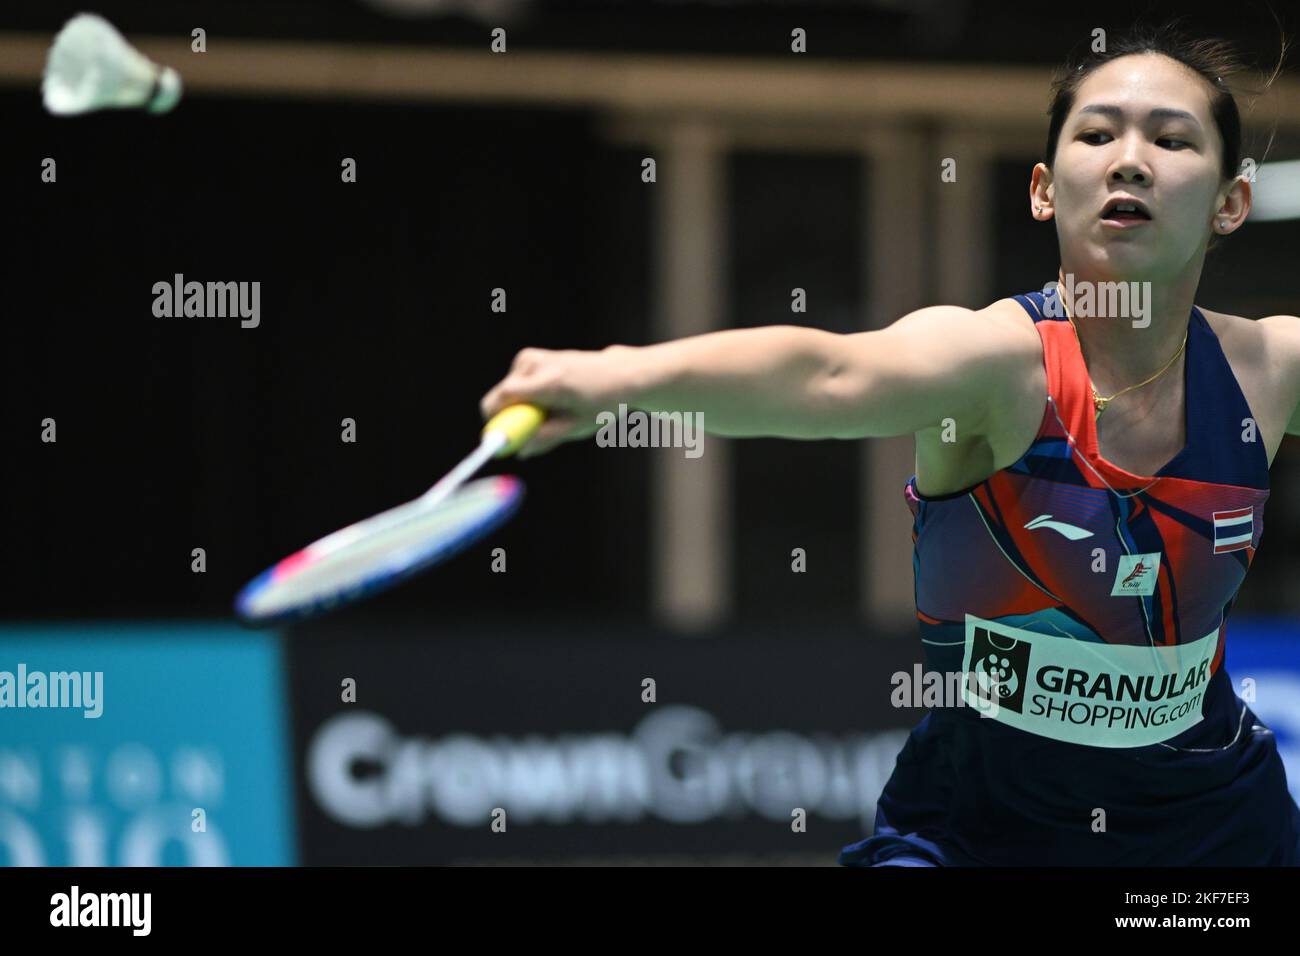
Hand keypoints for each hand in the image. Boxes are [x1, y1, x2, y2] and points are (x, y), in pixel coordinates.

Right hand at [480, 346, 629, 457]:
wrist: (617, 374)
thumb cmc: (601, 402)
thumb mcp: (576, 426)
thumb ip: (546, 438)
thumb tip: (520, 451)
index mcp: (550, 382)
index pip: (504, 396)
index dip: (497, 420)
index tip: (502, 439)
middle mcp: (536, 364)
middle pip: (500, 396)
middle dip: (509, 417)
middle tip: (533, 429)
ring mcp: (530, 357)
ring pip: (505, 393)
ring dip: (520, 408)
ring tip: (550, 410)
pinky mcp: (528, 357)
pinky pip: (513, 386)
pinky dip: (525, 398)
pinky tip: (550, 398)